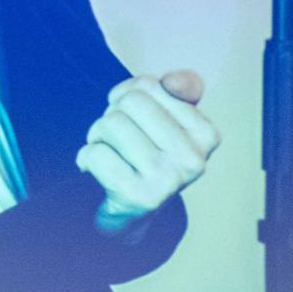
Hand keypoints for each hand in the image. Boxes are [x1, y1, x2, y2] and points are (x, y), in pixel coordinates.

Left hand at [75, 69, 220, 236]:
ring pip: (111, 125)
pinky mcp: (140, 197)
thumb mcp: (164, 118)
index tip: (132, 117)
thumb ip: (173, 90)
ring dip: (97, 136)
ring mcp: (169, 180)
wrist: (128, 211)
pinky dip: (86, 158)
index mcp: (205, 133)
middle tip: (117, 140)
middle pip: (129, 103)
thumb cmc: (143, 153)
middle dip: (111, 115)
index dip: (126, 95)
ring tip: (109, 154)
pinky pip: (96, 153)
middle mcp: (194, 158)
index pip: (148, 85)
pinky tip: (98, 171)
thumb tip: (177, 80)